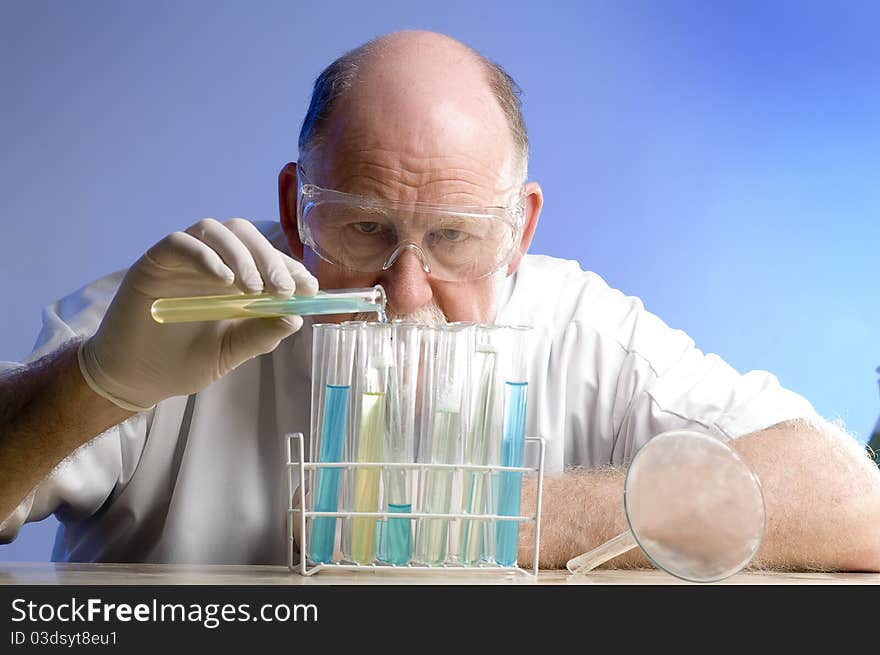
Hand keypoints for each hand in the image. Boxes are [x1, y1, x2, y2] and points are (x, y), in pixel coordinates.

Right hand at [79, 218, 317, 409]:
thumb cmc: (183, 363)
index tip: (310, 289)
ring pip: (215, 230)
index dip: (291, 267)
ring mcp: (182, 259)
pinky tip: (222, 281)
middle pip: (244, 235)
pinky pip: (180, 242)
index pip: (267, 258)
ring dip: (241, 255)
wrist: (135, 378)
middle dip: (270, 258)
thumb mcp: (231, 352)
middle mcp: (210, 261)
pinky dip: (205, 256)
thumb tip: (296, 316)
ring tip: (253, 289)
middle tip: (283, 289)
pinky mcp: (154, 262)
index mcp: (233, 278)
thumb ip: (260, 333)